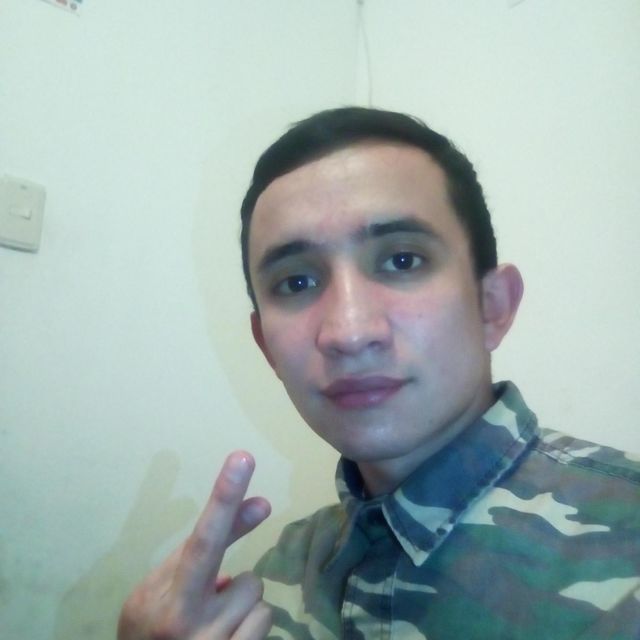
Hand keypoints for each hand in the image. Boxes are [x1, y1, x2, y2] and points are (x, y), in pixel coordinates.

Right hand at [117, 451, 271, 638]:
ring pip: (260, 604)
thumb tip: (261, 506)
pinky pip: (264, 625)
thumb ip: (208, 545)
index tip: (242, 458)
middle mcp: (194, 630)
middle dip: (234, 587)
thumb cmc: (148, 627)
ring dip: (241, 609)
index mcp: (170, 604)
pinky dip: (248, 628)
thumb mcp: (162, 585)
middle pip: (248, 582)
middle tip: (227, 570)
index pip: (203, 542)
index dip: (224, 498)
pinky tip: (224, 637)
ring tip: (212, 623)